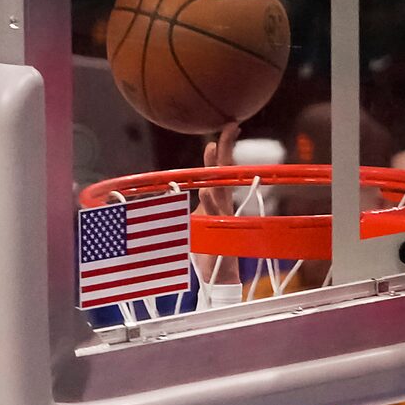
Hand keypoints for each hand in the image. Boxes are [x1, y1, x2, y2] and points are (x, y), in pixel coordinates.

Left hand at [197, 121, 240, 290]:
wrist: (217, 277)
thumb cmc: (207, 249)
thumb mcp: (195, 224)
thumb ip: (190, 208)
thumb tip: (175, 195)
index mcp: (217, 201)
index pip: (220, 171)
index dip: (222, 150)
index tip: (227, 128)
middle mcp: (222, 206)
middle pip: (223, 174)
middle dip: (224, 151)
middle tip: (228, 128)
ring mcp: (222, 219)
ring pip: (218, 192)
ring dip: (213, 170)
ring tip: (211, 148)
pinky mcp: (220, 234)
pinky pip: (213, 218)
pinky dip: (209, 205)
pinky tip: (205, 193)